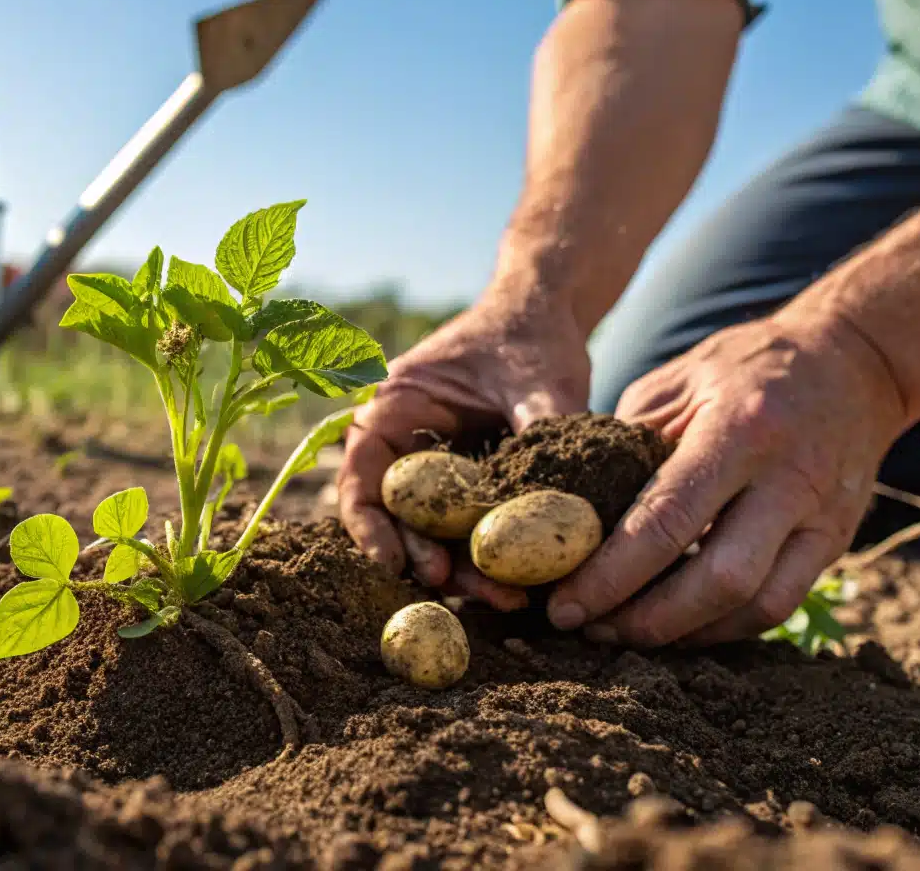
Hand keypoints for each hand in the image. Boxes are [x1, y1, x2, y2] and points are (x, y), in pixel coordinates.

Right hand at [338, 295, 589, 608]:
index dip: (370, 526)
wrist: (548, 321)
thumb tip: (558, 492)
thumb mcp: (540, 378)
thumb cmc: (532, 337)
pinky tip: (521, 583)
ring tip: (509, 598)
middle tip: (458, 588)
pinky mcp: (466, 486)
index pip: (362, 476)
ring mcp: (435, 468)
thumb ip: (541, 428)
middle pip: (395, 516)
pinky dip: (487, 557)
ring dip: (462, 569)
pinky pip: (466, 530)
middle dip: (424, 558)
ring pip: (433, 533)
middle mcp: (404, 444)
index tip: (395, 564)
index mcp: (394, 407)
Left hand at [545, 311, 910, 646]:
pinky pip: (781, 604)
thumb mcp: (678, 383)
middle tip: (592, 630)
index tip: (565, 605)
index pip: (666, 519)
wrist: (853, 361)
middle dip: (647, 619)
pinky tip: (680, 625)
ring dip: (687, 634)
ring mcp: (821, 516)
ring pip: (758, 606)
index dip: (611, 574)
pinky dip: (726, 626)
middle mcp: (788, 479)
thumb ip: (629, 445)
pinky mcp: (836, 541)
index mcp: (739, 429)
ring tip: (629, 634)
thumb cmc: (746, 368)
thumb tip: (575, 515)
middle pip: (719, 580)